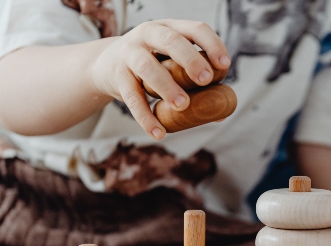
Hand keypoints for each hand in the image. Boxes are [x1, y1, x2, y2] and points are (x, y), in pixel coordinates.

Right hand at [90, 20, 229, 138]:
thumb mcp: (171, 63)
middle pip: (171, 40)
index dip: (212, 44)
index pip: (195, 29)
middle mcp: (149, 34)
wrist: (106, 65)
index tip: (224, 65)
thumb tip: (221, 112)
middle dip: (190, 59)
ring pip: (147, 66)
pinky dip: (145, 116)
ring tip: (182, 105)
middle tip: (206, 80)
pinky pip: (131, 97)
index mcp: (170, 28)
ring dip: (167, 86)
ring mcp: (130, 53)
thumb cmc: (152, 64)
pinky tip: (158, 132)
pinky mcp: (117, 76)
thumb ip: (194, 82)